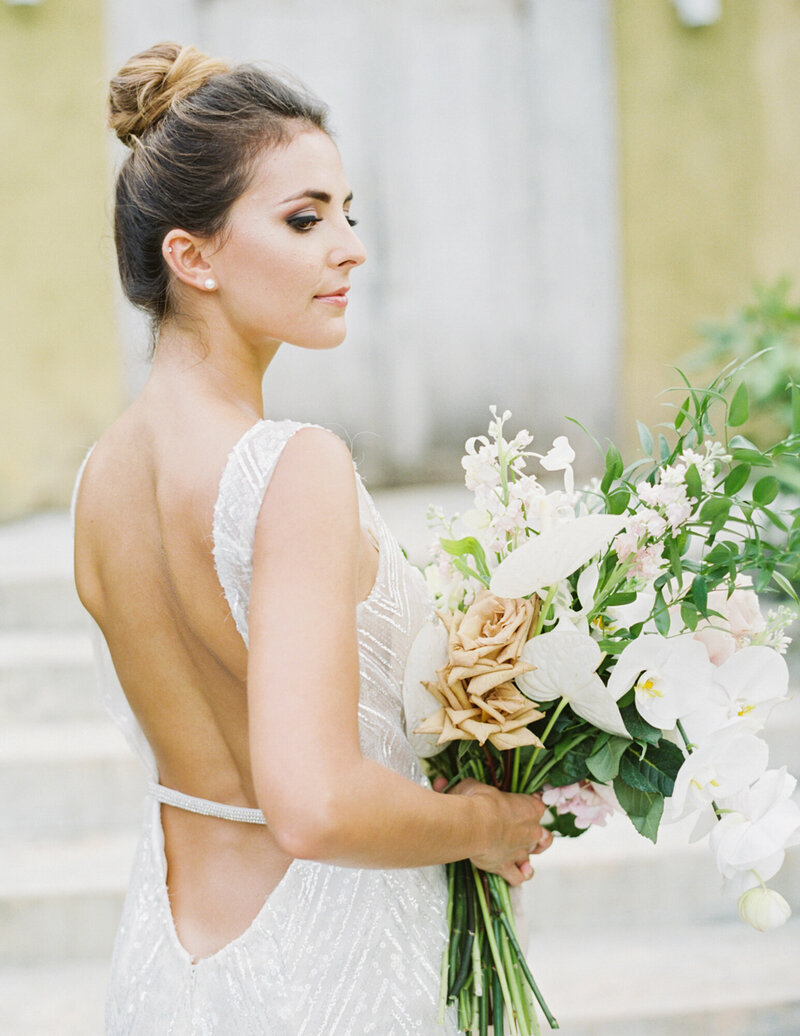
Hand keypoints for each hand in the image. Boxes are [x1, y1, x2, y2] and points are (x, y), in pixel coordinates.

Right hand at [433, 777, 552, 886]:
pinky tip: (513, 872)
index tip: (520, 804)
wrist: (473, 824)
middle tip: (520, 832)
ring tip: (519, 856)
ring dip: (527, 858)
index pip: (538, 805)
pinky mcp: (507, 866)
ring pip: (533, 857)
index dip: (530, 806)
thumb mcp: (472, 786)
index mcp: (529, 807)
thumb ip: (468, 788)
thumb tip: (448, 784)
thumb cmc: (476, 802)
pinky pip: (518, 877)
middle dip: (534, 835)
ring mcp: (521, 850)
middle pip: (543, 835)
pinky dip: (517, 876)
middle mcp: (531, 830)